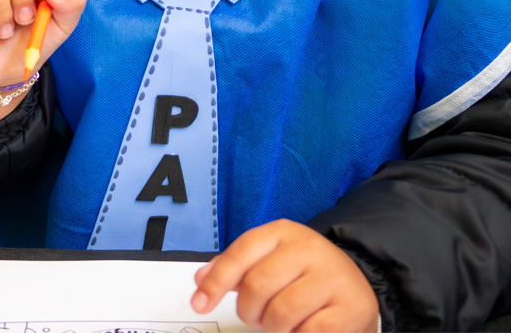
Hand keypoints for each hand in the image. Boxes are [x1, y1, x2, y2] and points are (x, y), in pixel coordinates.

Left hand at [191, 219, 378, 331]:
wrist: (357, 283)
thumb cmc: (304, 273)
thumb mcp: (270, 258)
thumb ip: (235, 267)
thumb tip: (200, 281)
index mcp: (283, 232)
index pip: (241, 253)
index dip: (216, 280)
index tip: (199, 303)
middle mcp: (308, 249)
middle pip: (257, 286)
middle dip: (248, 311)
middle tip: (255, 317)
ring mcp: (331, 278)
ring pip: (280, 313)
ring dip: (273, 327)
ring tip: (280, 322)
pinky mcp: (350, 309)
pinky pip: (308, 332)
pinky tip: (303, 328)